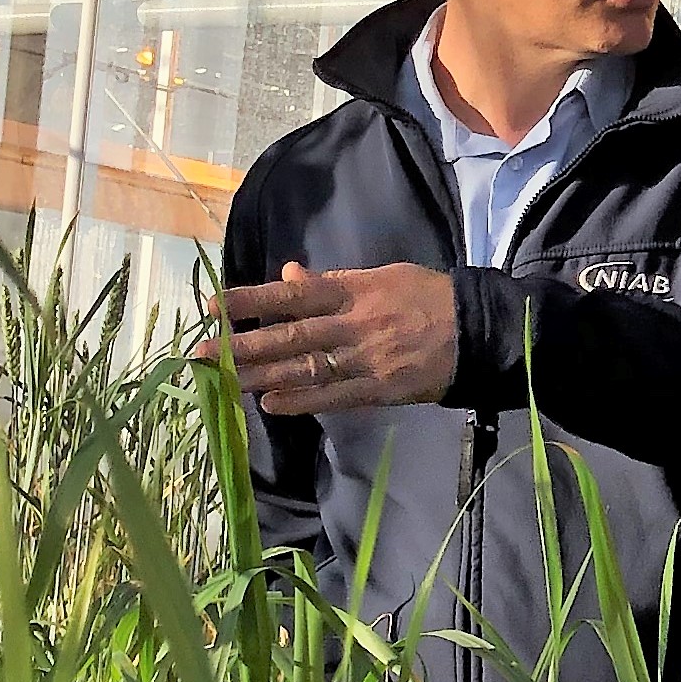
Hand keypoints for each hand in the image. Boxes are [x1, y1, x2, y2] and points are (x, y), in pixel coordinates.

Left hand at [195, 261, 458, 414]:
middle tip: (201, 353)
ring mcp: (366, 360)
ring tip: (224, 381)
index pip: (292, 296)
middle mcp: (354, 325)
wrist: (478, 332)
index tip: (213, 305)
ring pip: (305, 369)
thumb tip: (290, 276)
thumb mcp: (383, 276)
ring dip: (262, 376)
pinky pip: (335, 397)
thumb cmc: (428, 297)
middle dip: (243, 345)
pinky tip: (270, 405)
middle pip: (290, 336)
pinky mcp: (380, 390)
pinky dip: (302, 401)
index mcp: (354, 291)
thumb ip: (333, 281)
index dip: (251, 300)